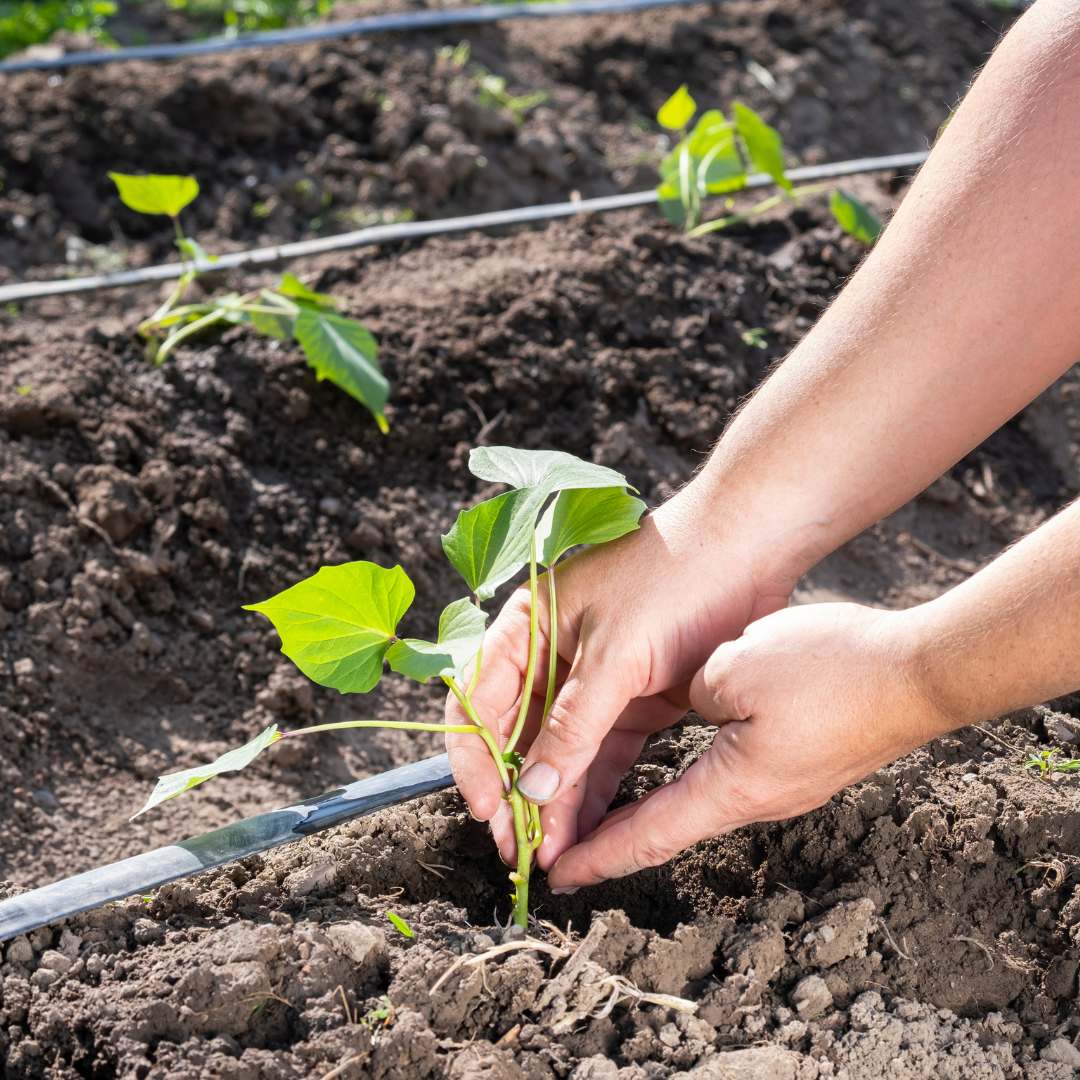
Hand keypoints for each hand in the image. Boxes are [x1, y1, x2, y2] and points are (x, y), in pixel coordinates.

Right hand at [444, 490, 796, 870]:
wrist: (749, 547)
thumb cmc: (672, 579)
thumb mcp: (615, 653)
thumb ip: (572, 725)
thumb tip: (532, 792)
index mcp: (527, 626)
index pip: (476, 700)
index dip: (474, 759)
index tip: (488, 810)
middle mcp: (552, 654)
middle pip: (515, 734)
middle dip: (515, 792)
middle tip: (518, 849)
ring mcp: (596, 678)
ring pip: (561, 751)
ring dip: (553, 800)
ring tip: (550, 854)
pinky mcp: (636, 697)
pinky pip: (603, 753)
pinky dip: (593, 790)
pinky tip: (586, 830)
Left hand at [545, 601, 951, 890]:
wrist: (921, 673)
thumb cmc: (831, 669)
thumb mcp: (733, 668)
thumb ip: (691, 691)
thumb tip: (694, 704)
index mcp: (733, 786)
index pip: (648, 834)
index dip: (598, 855)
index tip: (556, 874)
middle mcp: (756, 800)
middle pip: (666, 828)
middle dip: (610, 839)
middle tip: (562, 845)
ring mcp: (784, 785)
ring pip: (694, 805)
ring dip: (643, 810)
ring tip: (601, 808)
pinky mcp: (800, 764)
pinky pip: (726, 781)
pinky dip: (681, 785)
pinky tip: (673, 771)